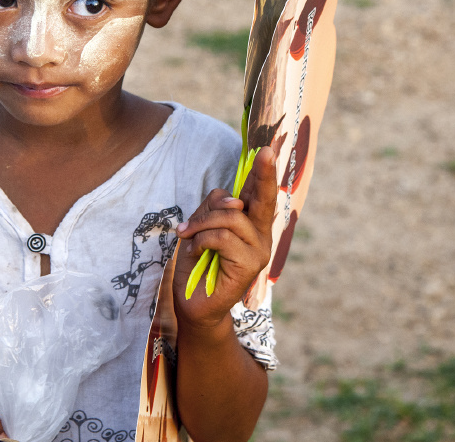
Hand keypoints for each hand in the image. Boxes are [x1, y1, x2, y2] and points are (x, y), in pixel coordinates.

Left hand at [172, 146, 277, 329]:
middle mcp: (260, 234)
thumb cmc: (197, 263)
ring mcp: (258, 250)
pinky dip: (201, 240)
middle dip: (264, 174)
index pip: (260, 193)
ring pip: (231, 217)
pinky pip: (222, 237)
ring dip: (202, 223)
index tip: (266, 149)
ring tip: (188, 236)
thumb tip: (232, 200)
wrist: (191, 303)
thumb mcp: (201, 226)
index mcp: (250, 223)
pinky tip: (196, 251)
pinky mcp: (250, 264)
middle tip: (266, 152)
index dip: (264, 172)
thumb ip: (214, 208)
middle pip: (262, 198)